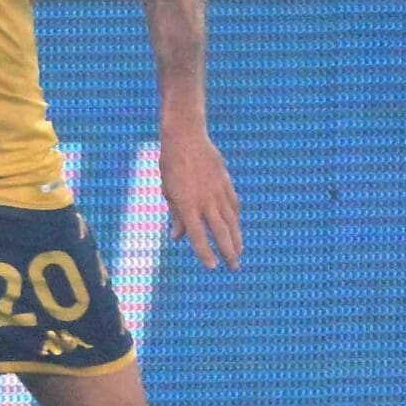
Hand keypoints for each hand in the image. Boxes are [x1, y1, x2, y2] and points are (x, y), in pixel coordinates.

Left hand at [159, 124, 241, 268]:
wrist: (186, 137)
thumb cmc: (171, 165)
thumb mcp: (167, 191)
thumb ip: (175, 216)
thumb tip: (177, 238)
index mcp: (186, 204)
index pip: (197, 235)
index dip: (204, 252)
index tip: (212, 267)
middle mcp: (205, 200)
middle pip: (220, 232)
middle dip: (228, 252)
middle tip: (234, 268)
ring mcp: (218, 191)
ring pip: (231, 221)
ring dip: (236, 239)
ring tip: (238, 253)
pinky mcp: (226, 183)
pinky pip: (233, 206)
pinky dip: (235, 219)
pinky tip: (236, 228)